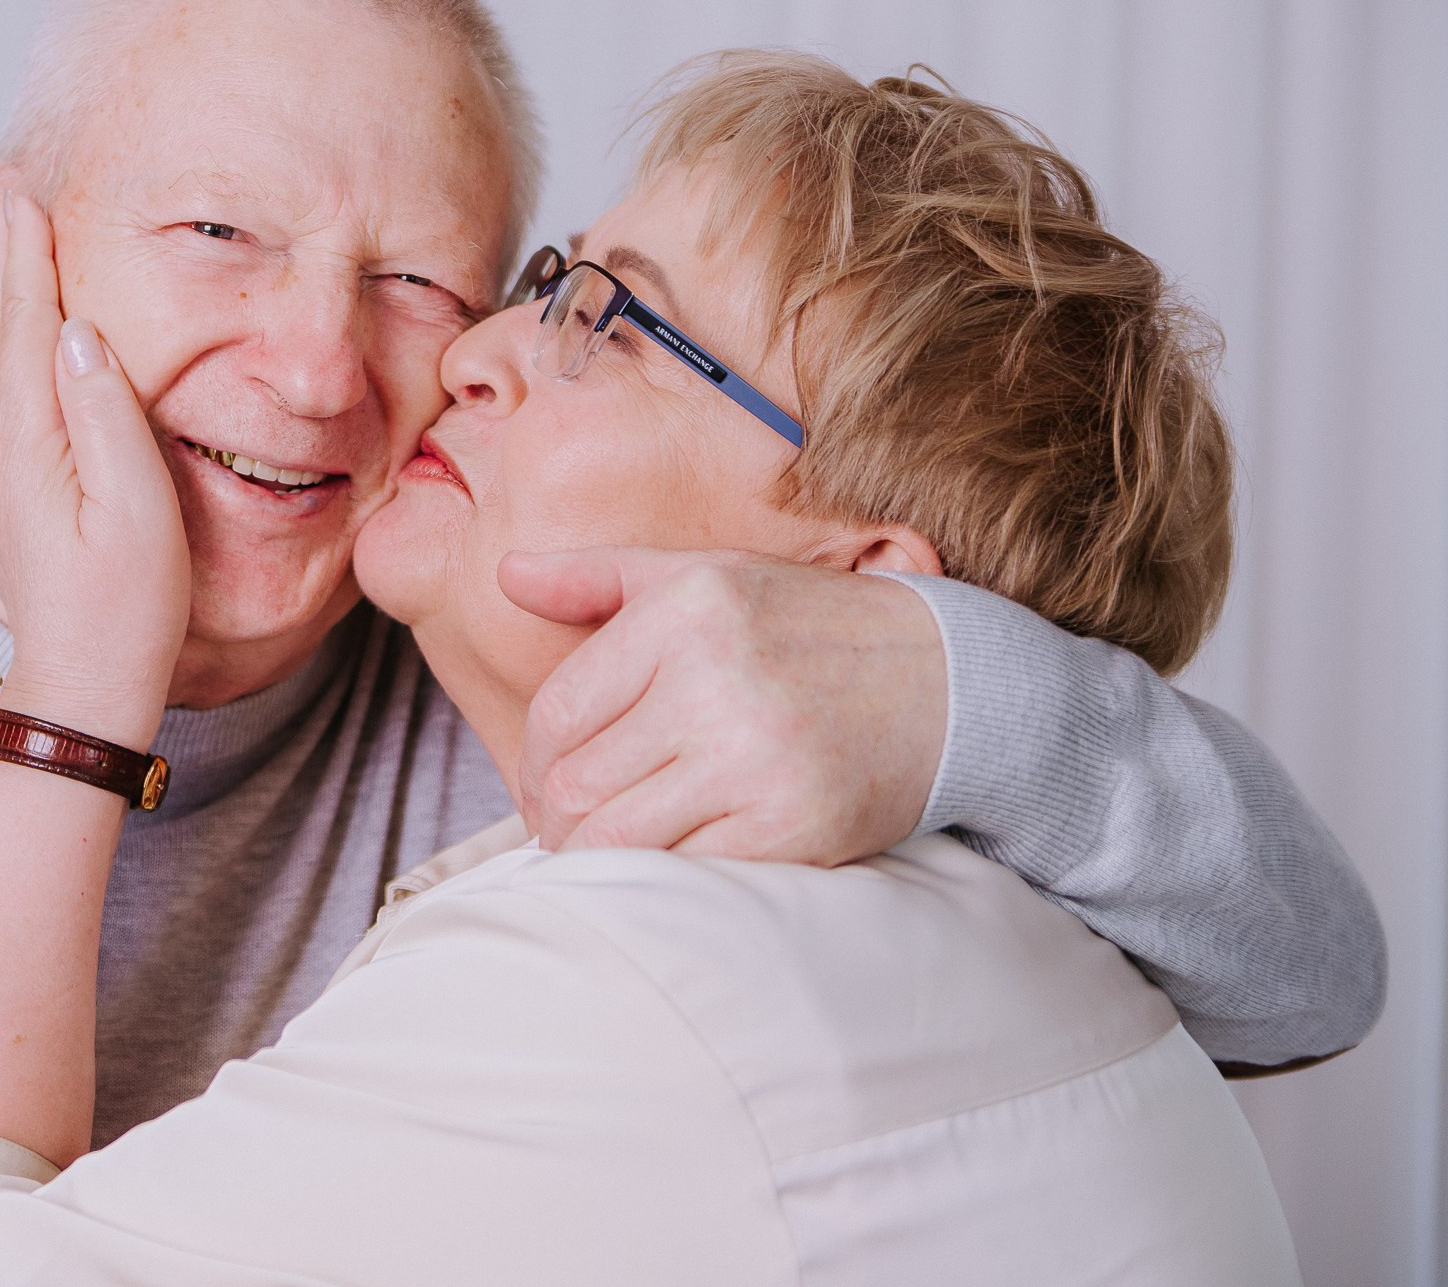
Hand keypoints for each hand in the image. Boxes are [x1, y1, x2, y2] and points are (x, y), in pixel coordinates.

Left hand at [0, 186, 189, 749]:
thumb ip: (107, 414)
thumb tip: (81, 330)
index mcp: (28, 442)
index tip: (25, 191)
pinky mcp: (0, 484)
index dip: (27, 254)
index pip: (26, 322)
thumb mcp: (137, 510)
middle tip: (0, 184)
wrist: (81, 683)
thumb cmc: (128, 607)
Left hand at [500, 547, 947, 861]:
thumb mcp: (704, 575)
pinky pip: (684, 874)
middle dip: (552, 820)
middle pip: (575, 785)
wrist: (948, 681)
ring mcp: (756, 758)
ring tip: (601, 852)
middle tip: (563, 830)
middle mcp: (715, 680)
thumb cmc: (804, 626)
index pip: (558, 712)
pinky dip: (658, 880)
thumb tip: (505, 576)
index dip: (533, 762)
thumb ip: (596, 578)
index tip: (543, 786)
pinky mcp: (795, 827)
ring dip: (592, 859)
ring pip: (617, 840)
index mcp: (685, 612)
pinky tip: (663, 864)